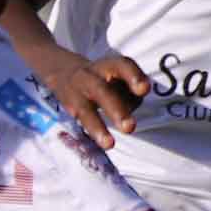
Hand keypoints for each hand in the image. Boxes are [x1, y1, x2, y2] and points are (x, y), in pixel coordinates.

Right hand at [36, 42, 150, 134]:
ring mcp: (78, 93)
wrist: (66, 73)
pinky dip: (96, 132)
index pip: (122, 66)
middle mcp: (91, 77)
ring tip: (110, 144)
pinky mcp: (72, 109)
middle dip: (115, 109)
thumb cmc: (106, 79)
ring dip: (98, 128)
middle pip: (101, 90)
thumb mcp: (119, 77)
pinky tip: (106, 144)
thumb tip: (133, 106)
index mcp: (108, 66)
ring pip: (87, 111)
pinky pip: (84, 121)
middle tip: (130, 127)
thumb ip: (131, 92)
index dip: (133, 76)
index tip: (144, 90)